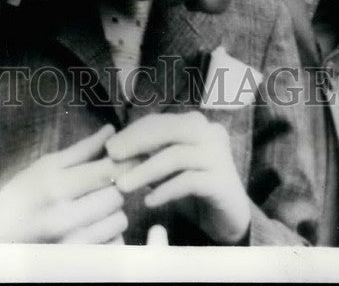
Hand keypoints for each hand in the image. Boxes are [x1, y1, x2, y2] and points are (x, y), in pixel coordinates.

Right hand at [0, 125, 126, 242]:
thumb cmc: (23, 194)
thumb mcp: (47, 165)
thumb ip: (82, 150)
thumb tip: (112, 131)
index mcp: (56, 187)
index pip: (105, 172)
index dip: (125, 163)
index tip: (130, 159)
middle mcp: (65, 219)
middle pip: (116, 197)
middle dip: (115, 188)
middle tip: (104, 187)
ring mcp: (71, 245)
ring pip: (118, 222)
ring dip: (114, 213)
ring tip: (96, 209)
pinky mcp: (78, 261)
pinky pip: (113, 244)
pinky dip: (110, 235)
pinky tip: (94, 229)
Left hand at [107, 112, 250, 244]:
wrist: (228, 218)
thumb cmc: (193, 187)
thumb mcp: (167, 169)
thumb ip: (148, 156)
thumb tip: (114, 152)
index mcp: (197, 124)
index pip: (161, 121)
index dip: (133, 132)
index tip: (110, 147)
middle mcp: (211, 133)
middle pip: (170, 130)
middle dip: (137, 142)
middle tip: (112, 157)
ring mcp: (219, 156)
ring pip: (177, 156)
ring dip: (145, 170)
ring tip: (123, 186)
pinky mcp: (222, 182)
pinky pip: (189, 182)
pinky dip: (165, 190)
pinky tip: (149, 202)